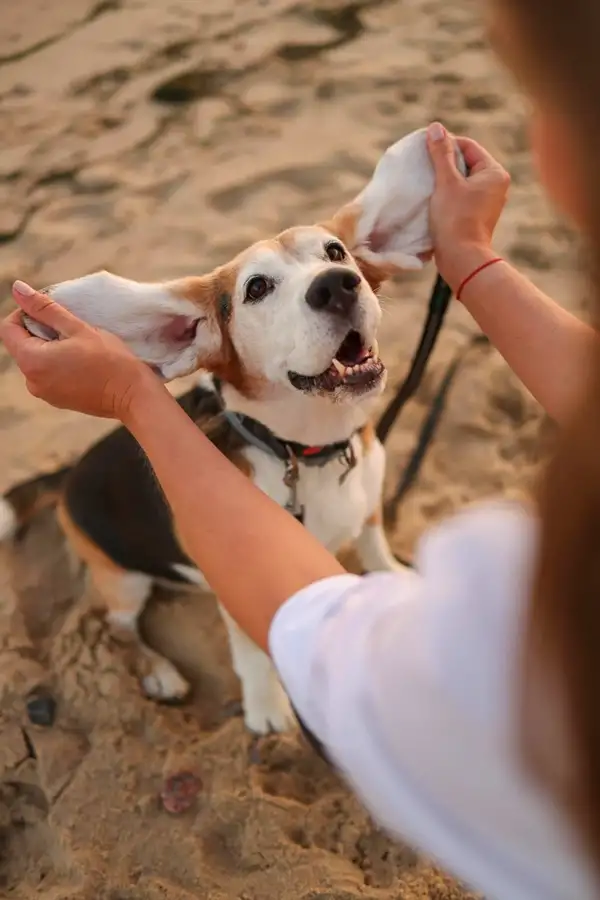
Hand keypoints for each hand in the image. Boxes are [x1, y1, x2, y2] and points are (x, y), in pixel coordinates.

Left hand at [0, 280, 158, 420]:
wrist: (133, 395)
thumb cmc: (110, 360)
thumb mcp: (77, 328)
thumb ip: (45, 308)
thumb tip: (18, 289)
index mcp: (32, 361)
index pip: (9, 328)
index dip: (26, 313)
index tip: (53, 311)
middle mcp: (31, 381)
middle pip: (22, 344)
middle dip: (42, 331)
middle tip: (72, 328)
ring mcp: (44, 393)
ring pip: (37, 359)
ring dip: (52, 347)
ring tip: (80, 346)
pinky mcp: (57, 400)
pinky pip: (49, 374)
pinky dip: (59, 363)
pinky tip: (83, 362)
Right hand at [426, 123, 509, 289]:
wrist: (462, 259)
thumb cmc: (455, 218)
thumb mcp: (445, 182)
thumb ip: (441, 154)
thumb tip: (435, 127)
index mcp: (494, 172)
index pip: (468, 146)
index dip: (446, 145)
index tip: (425, 149)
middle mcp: (496, 185)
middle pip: (466, 163)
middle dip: (444, 163)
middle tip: (424, 166)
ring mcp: (488, 202)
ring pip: (462, 181)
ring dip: (444, 180)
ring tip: (427, 183)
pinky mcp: (477, 216)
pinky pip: (462, 197)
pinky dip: (448, 195)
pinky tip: (433, 198)